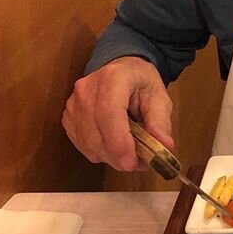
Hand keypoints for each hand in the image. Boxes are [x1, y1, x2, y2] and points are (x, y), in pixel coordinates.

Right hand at [62, 56, 173, 170]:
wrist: (121, 70)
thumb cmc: (141, 81)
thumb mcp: (159, 95)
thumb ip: (160, 121)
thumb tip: (164, 147)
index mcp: (113, 77)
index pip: (109, 114)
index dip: (119, 143)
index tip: (132, 163)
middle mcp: (87, 89)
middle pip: (96, 133)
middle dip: (118, 156)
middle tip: (139, 163)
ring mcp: (73, 104)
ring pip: (88, 144)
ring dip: (109, 156)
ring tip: (129, 151)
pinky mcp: (67, 117)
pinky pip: (81, 145)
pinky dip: (99, 152)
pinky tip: (113, 143)